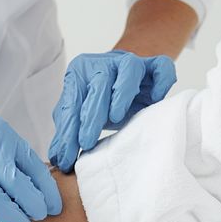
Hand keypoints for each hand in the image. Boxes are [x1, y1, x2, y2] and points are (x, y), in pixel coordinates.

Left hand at [46, 50, 176, 171]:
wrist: (125, 81)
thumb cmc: (101, 101)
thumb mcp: (81, 115)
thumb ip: (68, 132)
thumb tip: (57, 158)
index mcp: (80, 72)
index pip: (73, 100)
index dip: (69, 129)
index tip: (68, 154)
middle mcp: (105, 63)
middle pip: (99, 82)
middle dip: (92, 114)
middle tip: (86, 141)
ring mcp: (131, 62)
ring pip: (129, 68)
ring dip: (122, 92)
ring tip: (117, 117)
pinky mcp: (154, 66)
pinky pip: (162, 66)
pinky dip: (162, 80)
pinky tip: (155, 98)